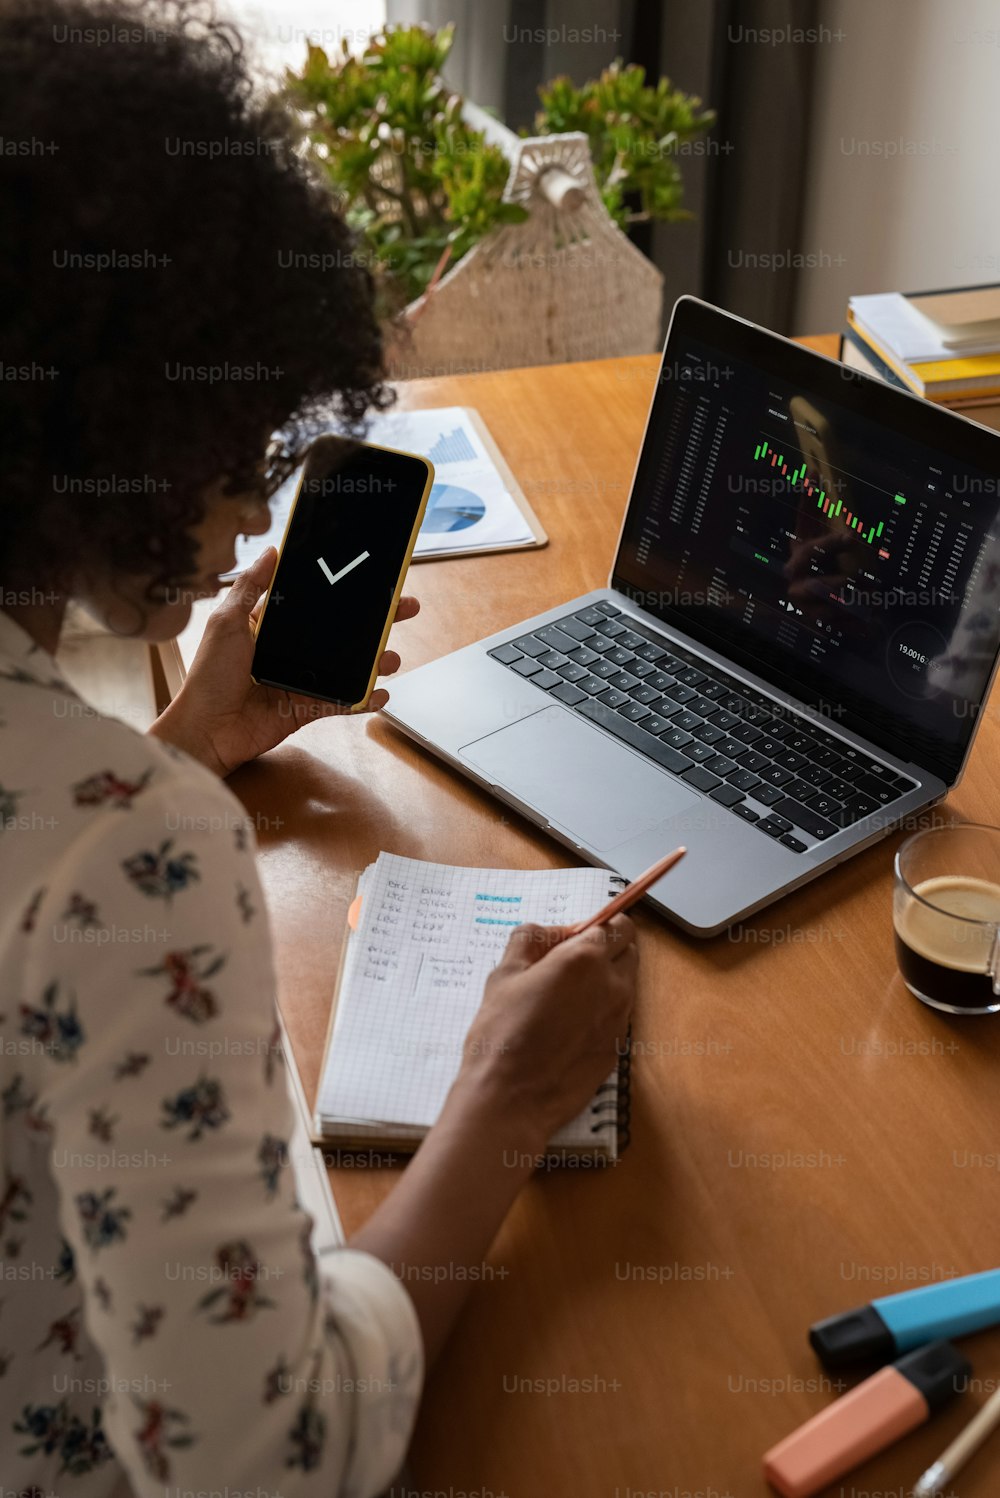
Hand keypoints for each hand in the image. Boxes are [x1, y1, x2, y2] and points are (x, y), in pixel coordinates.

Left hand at [149, 546, 419, 776]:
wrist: (206, 730)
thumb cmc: (209, 676)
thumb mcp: (227, 621)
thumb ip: (250, 587)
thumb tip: (271, 550)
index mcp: (274, 627)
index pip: (317, 604)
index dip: (345, 591)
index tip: (373, 578)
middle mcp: (293, 651)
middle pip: (342, 633)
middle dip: (376, 622)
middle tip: (405, 608)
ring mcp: (304, 680)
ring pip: (349, 667)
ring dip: (375, 661)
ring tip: (391, 657)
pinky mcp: (309, 709)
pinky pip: (343, 701)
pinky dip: (365, 699)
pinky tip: (382, 693)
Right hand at [459, 916, 637, 1145]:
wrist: (510, 1099)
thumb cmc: (502, 1033)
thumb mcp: (505, 972)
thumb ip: (532, 938)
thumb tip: (554, 933)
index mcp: (586, 958)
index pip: (618, 924)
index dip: (595, 926)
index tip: (570, 938)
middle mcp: (613, 985)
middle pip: (631, 950)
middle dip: (608, 948)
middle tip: (570, 963)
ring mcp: (620, 1020)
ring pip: (626, 984)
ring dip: (606, 979)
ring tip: (565, 998)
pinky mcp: (617, 1049)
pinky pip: (617, 1016)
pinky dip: (601, 1011)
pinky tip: (567, 1027)